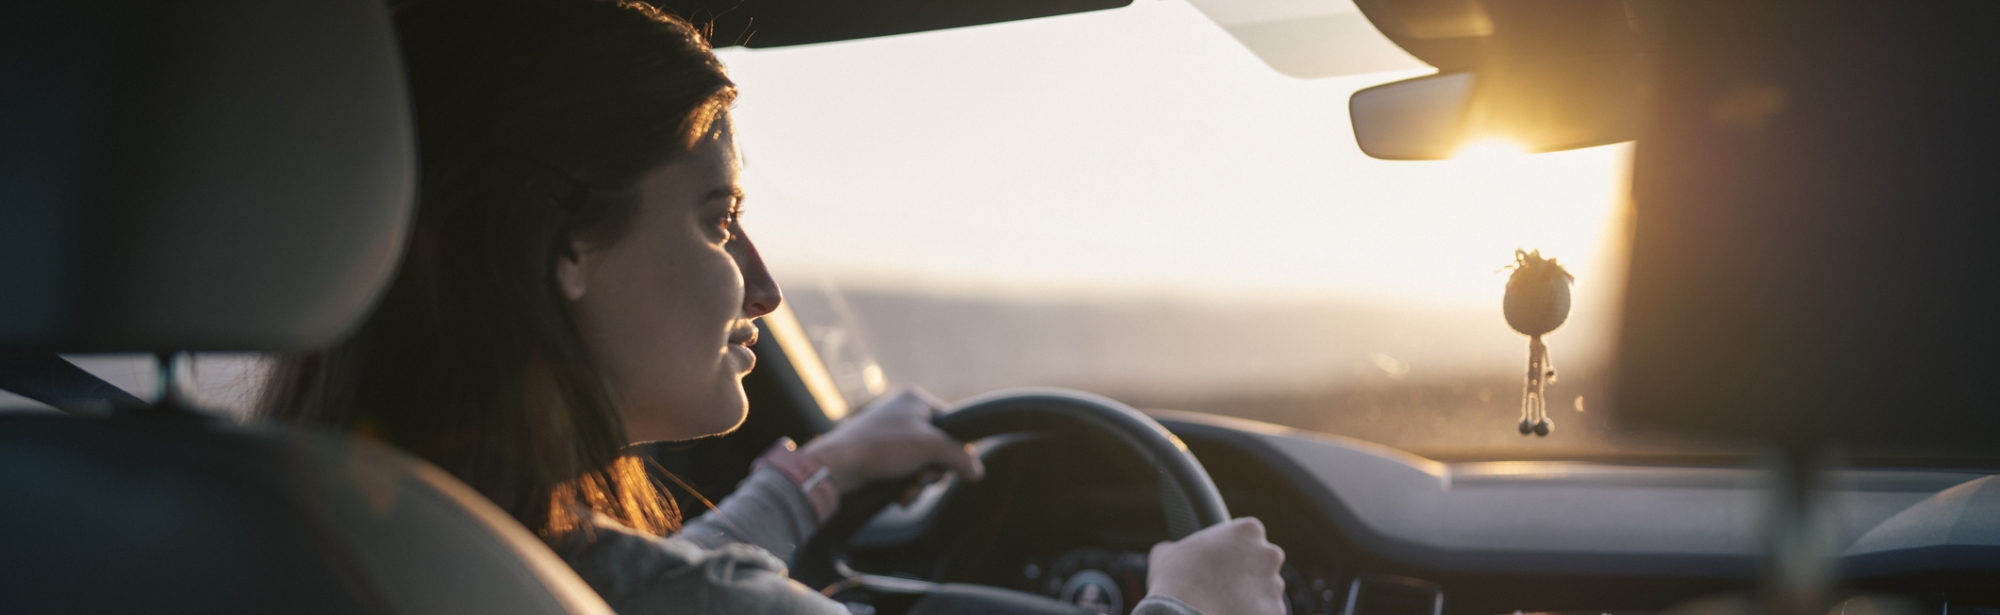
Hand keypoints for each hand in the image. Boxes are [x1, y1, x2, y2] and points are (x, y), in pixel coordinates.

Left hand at [800, 386, 984, 493]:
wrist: (838, 466)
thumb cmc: (881, 448)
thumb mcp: (930, 449)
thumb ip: (960, 457)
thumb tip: (977, 470)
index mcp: (915, 399)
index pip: (952, 424)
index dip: (954, 449)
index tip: (947, 467)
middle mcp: (902, 411)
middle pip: (937, 446)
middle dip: (932, 470)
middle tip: (923, 480)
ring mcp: (888, 432)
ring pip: (920, 461)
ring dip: (918, 481)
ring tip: (908, 491)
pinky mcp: (876, 451)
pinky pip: (902, 468)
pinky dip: (904, 483)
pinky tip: (899, 495)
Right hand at [1146, 518, 1286, 614]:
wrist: (1183, 614)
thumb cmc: (1175, 579)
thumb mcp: (1167, 552)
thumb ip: (1176, 546)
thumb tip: (1169, 551)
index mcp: (1248, 530)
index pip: (1248, 535)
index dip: (1234, 549)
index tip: (1222, 561)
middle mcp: (1268, 554)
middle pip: (1263, 561)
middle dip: (1249, 572)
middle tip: (1224, 584)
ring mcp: (1275, 585)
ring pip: (1267, 590)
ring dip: (1252, 596)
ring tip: (1224, 604)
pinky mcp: (1276, 612)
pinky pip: (1266, 613)